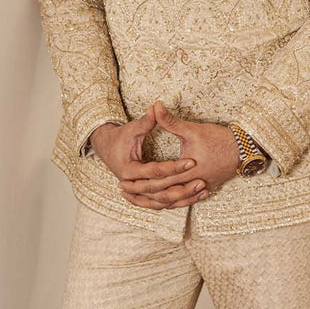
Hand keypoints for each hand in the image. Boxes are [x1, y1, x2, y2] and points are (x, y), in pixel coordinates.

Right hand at [90, 105, 208, 209]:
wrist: (107, 148)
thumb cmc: (120, 137)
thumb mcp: (132, 129)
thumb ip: (146, 121)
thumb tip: (157, 106)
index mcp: (128, 170)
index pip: (155, 171)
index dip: (173, 167)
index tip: (191, 161)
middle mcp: (131, 185)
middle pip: (159, 191)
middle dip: (181, 186)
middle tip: (201, 180)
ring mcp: (137, 193)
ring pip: (162, 202)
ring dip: (182, 197)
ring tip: (202, 189)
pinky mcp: (144, 195)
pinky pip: (163, 203)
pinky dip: (178, 201)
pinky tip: (196, 196)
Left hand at [117, 100, 238, 198]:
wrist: (244, 149)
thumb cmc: (219, 138)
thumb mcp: (192, 129)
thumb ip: (170, 120)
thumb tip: (155, 106)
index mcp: (187, 170)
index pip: (158, 179)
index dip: (139, 182)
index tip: (123, 182)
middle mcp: (193, 183)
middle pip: (163, 194)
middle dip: (142, 194)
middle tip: (124, 192)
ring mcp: (200, 188)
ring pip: (174, 201)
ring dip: (155, 201)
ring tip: (138, 200)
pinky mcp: (205, 189)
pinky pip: (185, 201)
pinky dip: (171, 202)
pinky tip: (162, 202)